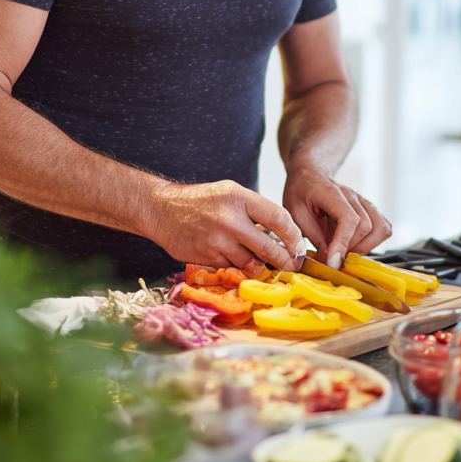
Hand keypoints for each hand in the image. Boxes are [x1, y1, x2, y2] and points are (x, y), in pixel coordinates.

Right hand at [145, 179, 302, 271]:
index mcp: (239, 198)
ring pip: (250, 263)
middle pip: (268, 247)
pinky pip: (231, 268)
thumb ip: (254, 211)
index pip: (278, 218)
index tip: (299, 246)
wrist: (161, 209)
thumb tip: (281, 234)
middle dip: (284, 261)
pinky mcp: (206, 258)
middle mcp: (229, 219)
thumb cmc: (201, 200)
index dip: (294, 236)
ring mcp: (217, 241)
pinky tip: (235, 260)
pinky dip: (238, 267)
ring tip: (264, 265)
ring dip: (260, 266)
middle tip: (292, 266)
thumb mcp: (231, 193)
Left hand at [282, 165, 391, 270]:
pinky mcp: (368, 209)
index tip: (333, 262)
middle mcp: (353, 196)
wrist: (309, 174)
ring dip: (366, 247)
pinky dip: (374, 241)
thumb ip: (312, 235)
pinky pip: (383, 226)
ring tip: (346, 252)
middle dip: (351, 248)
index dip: (343, 244)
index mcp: (332, 194)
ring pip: (380, 228)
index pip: (349, 220)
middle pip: (366, 226)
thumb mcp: (296, 214)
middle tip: (334, 257)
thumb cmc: (300, 192)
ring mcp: (363, 201)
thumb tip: (328, 259)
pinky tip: (356, 245)